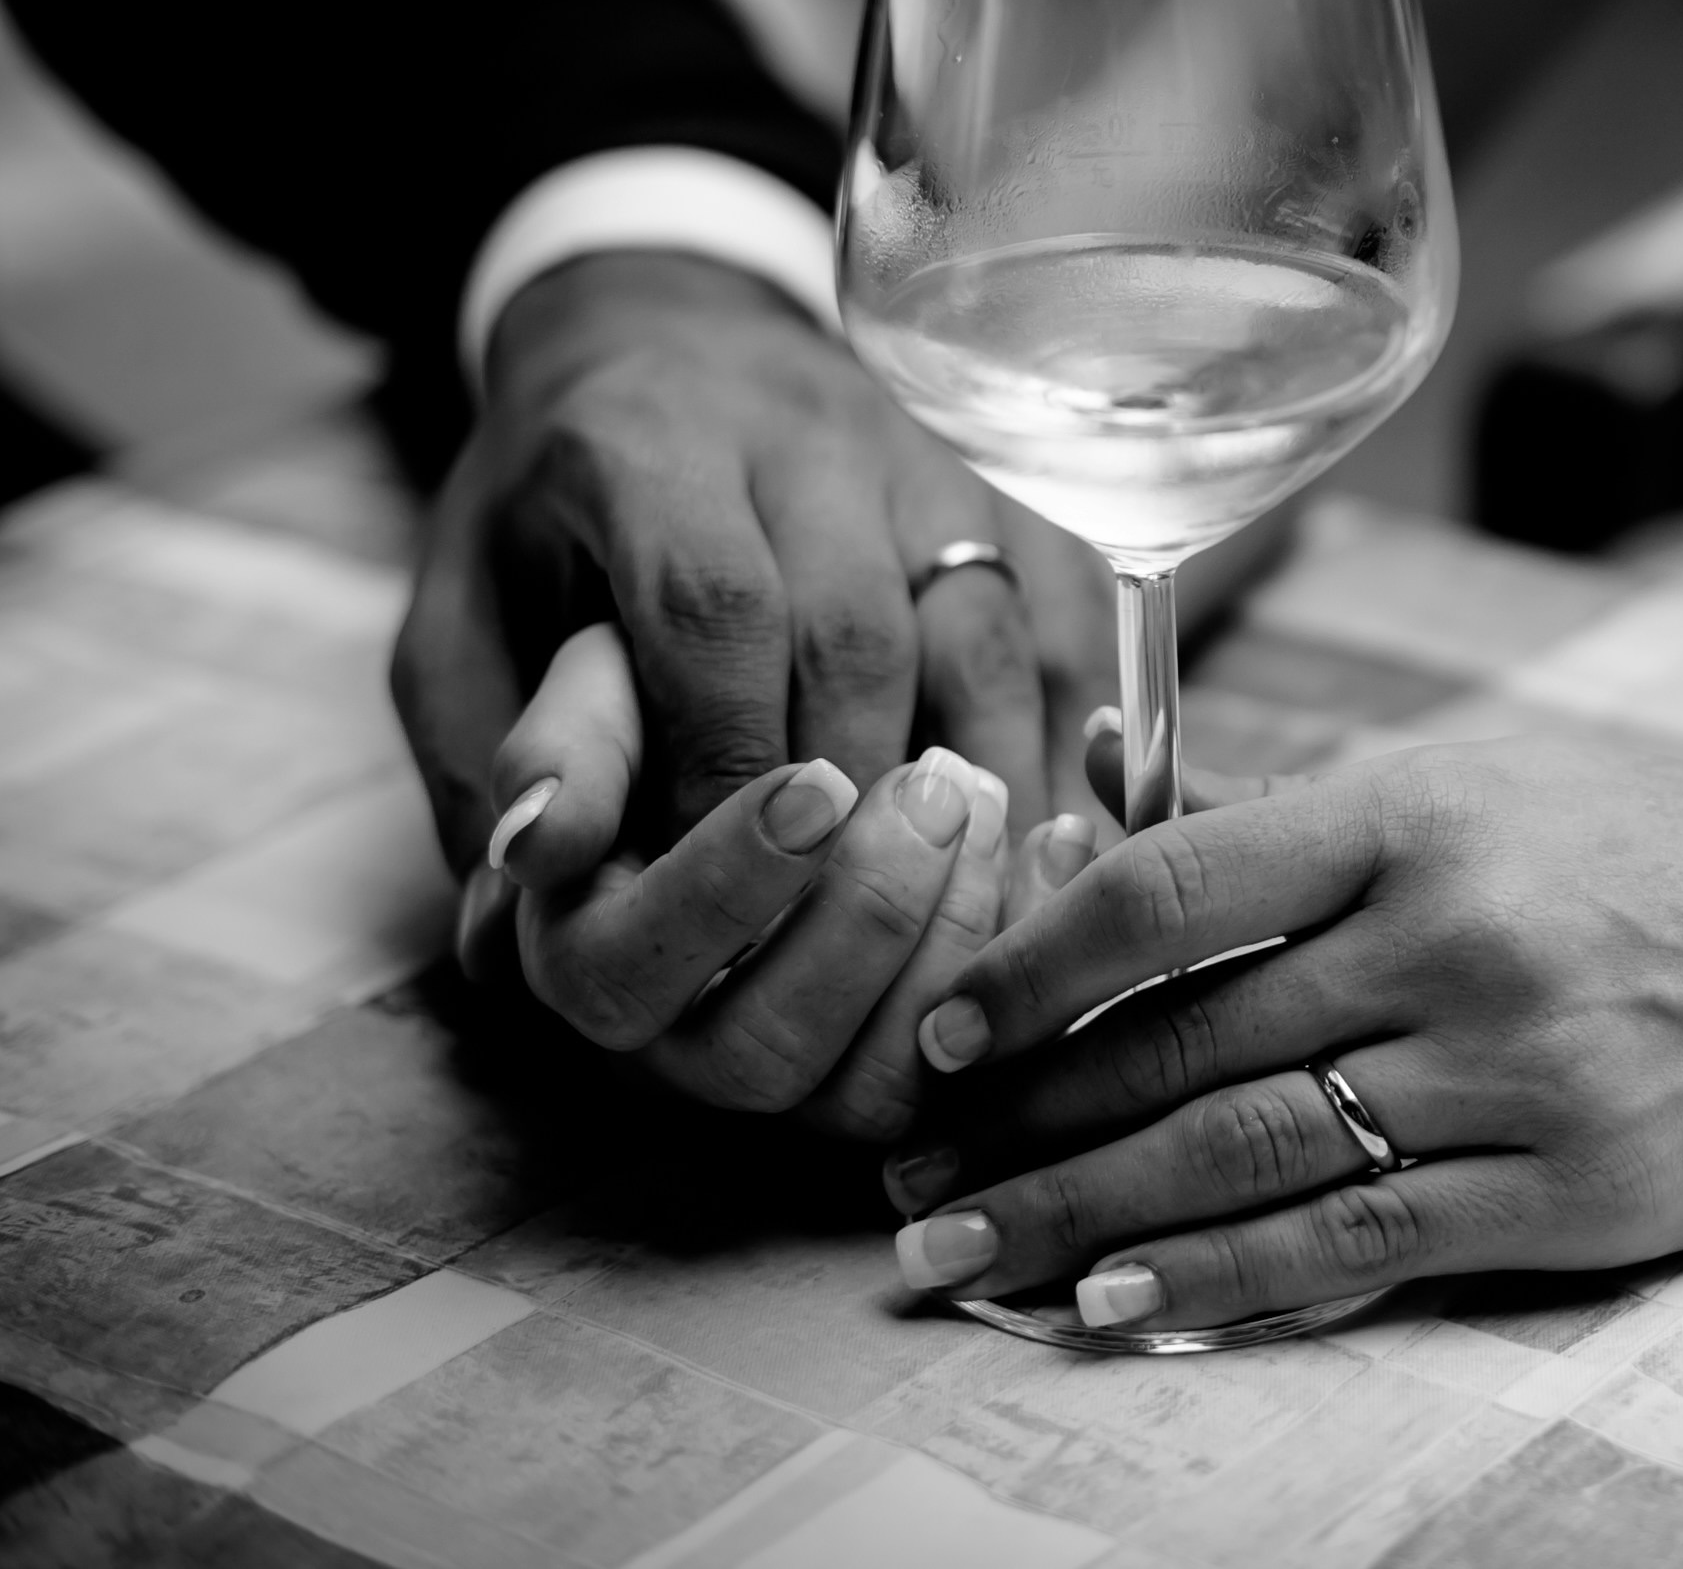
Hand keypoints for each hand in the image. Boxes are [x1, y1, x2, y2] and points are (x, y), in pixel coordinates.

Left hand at [392, 250, 1118, 879]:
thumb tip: (520, 905)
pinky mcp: (1015, 490)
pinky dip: (1063, 743)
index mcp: (649, 447)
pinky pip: (1070, 626)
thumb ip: (494, 751)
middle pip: (858, 632)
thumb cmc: (558, 508)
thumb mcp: (468, 612)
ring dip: (967, 786)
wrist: (668, 331)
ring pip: (984, 632)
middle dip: (844, 797)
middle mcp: (805, 433)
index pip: (714, 607)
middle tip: (826, 924)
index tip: (724, 892)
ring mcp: (928, 455)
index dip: (727, 761)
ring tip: (941, 904)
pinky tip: (1040, 838)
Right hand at [453, 625, 1107, 1137]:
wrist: (778, 720)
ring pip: (877, 1086)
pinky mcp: (915, 1069)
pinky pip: (981, 1064)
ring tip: (992, 800)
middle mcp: (685, 1052)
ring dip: (952, 941)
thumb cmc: (676, 699)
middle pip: (765, 1055)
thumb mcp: (607, 686)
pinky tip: (1059, 836)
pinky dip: (1027, 951)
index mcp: (593, 963)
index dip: (731, 881)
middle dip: (866, 916)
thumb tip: (533, 845)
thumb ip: (566, 747)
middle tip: (936, 782)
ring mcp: (805, 1079)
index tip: (818, 775)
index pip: (631, 971)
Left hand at [871, 739, 1682, 1330]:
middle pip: (1184, 1040)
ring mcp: (1522, 1067)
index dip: (1035, 966)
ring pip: (1248, 1151)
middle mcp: (1463, 929)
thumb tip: (1119, 838)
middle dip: (1022, 1124)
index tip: (948, 1031)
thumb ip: (1328, 815)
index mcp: (1431, 803)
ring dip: (1085, 1218)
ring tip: (968, 1260)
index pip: (1175, 885)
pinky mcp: (1580, 1191)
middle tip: (906, 1182)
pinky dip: (1229, 1284)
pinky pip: (1363, 1246)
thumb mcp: (1514, 776)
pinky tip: (1128, 1309)